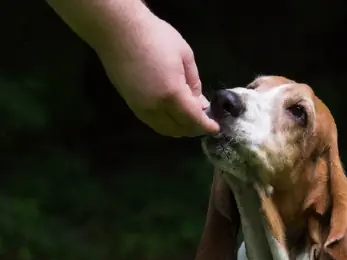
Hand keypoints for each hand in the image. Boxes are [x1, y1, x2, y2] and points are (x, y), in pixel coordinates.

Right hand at [95, 12, 219, 136]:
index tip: (216, 128)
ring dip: (180, 129)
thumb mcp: (185, 56)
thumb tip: (200, 103)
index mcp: (172, 94)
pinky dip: (166, 124)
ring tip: (190, 119)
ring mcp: (140, 107)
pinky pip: (152, 122)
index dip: (207, 127)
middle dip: (195, 129)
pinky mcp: (130, 103)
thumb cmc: (155, 37)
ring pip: (164, 129)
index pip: (194, 120)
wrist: (117, 29)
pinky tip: (173, 115)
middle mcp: (155, 107)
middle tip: (205, 121)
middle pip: (179, 129)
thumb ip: (194, 83)